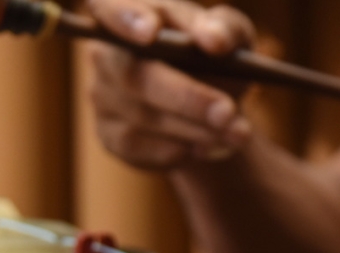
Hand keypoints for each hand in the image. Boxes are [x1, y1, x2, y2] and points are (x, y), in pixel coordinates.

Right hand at [87, 0, 255, 167]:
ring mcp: (102, 94)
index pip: (110, 6)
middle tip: (228, 113)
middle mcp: (107, 51)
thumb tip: (213, 40)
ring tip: (236, 134)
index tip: (151, 32)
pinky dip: (177, 150)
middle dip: (187, 97)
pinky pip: (137, 147)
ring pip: (143, 116)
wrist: (210, 104)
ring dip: (195, 129)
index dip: (125, 18)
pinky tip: (206, 147)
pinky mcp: (109, 134)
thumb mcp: (231, 37)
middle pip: (135, 75)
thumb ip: (225, 29)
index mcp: (132, 11)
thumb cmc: (215, 58)